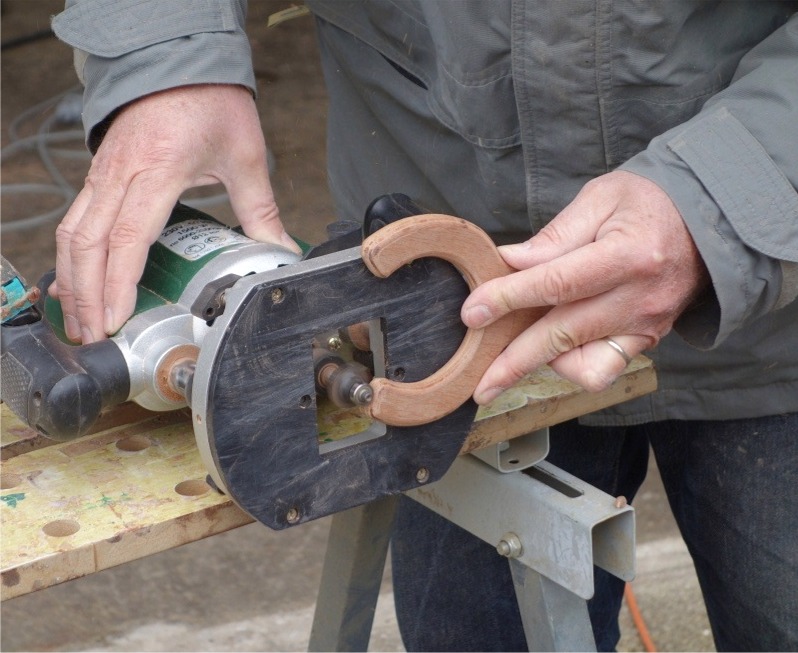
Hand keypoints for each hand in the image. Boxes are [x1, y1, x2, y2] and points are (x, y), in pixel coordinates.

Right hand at [50, 84, 298, 342]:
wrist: (181, 58)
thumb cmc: (212, 102)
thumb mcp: (245, 156)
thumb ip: (260, 209)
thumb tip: (280, 251)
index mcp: (158, 170)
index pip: (128, 237)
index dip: (118, 283)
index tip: (116, 319)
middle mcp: (121, 173)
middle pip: (88, 243)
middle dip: (87, 295)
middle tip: (95, 337)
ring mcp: (103, 171)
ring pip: (72, 233)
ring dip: (73, 280)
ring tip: (82, 321)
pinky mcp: (99, 171)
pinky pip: (75, 218)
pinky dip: (71, 255)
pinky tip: (74, 282)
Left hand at [462, 170, 709, 402]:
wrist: (706, 220)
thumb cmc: (649, 202)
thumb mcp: (601, 198)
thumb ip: (555, 235)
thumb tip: (510, 262)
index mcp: (627, 255)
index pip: (555, 284)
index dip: (508, 299)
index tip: (472, 312)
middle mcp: (639, 298)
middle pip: (562, 337)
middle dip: (512, 362)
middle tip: (479, 382)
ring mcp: (646, 326)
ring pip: (584, 366)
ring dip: (545, 364)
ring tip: (520, 350)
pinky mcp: (647, 340)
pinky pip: (605, 370)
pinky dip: (575, 366)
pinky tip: (557, 349)